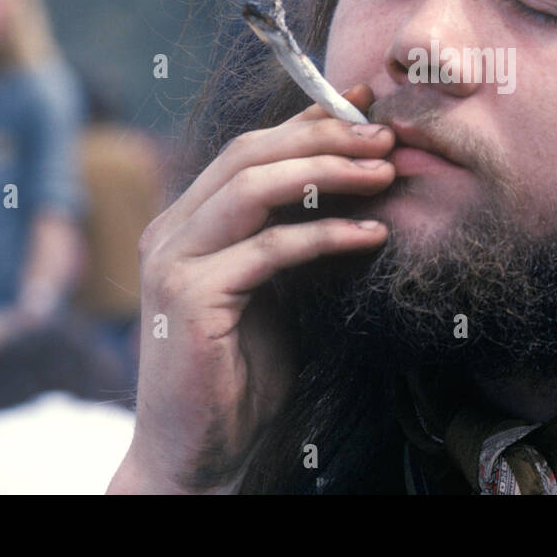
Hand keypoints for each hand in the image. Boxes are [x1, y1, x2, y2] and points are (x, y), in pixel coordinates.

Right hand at [108, 85, 394, 493]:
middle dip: (323, 136)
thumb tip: (352, 181)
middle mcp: (170, 232)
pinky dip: (326, 236)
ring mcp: (173, 263)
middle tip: (385, 134)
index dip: (306, 121)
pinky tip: (372, 235)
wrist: (201, 452)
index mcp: (186, 222)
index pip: (249, 150)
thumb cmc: (241, 373)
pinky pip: (271, 250)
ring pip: (254, 188)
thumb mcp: (274, 288)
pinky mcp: (191, 299)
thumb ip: (290, 235)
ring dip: (327, 172)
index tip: (365, 103)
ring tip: (385, 171)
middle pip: (249, 154)